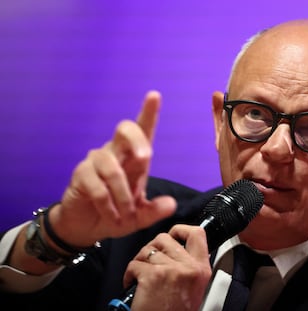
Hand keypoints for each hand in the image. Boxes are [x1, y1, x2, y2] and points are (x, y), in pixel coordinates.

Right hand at [49, 91, 176, 247]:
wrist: (88, 226)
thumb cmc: (117, 214)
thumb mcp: (140, 217)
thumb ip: (154, 211)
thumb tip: (171, 204)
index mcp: (134, 159)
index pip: (142, 131)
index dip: (148, 113)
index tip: (154, 95)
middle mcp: (116, 153)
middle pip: (124, 129)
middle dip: (137, 140)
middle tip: (145, 159)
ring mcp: (96, 162)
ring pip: (112, 167)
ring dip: (122, 195)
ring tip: (125, 215)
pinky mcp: (81, 175)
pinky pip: (97, 187)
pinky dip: (108, 206)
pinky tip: (111, 217)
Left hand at [124, 225, 211, 310]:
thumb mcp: (194, 287)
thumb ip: (189, 265)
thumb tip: (177, 245)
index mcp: (201, 269)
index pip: (197, 233)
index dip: (181, 229)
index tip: (174, 235)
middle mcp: (189, 267)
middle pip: (165, 238)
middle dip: (152, 248)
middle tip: (150, 263)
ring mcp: (171, 270)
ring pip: (147, 250)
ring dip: (140, 262)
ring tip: (142, 277)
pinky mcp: (152, 276)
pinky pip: (134, 263)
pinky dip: (129, 274)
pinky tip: (134, 285)